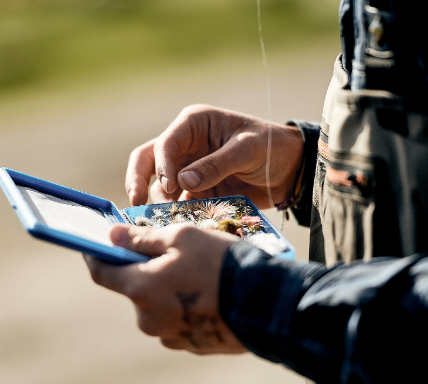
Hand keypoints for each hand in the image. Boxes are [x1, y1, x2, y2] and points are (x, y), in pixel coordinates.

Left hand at [84, 224, 246, 354]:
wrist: (265, 302)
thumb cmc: (221, 263)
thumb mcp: (182, 236)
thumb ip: (142, 237)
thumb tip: (112, 235)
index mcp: (141, 289)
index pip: (102, 272)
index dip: (96, 256)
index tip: (94, 246)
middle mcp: (150, 319)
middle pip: (136, 288)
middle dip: (148, 270)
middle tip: (175, 253)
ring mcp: (172, 335)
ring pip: (160, 305)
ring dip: (170, 289)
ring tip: (200, 274)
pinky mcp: (193, 345)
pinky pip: (181, 320)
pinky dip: (188, 305)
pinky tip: (210, 292)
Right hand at [126, 104, 303, 208]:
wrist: (291, 169)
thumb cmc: (271, 146)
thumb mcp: (247, 150)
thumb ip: (216, 164)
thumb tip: (182, 182)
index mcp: (194, 124)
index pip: (166, 143)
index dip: (163, 165)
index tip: (170, 186)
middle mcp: (186, 145)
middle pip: (148, 160)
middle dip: (138, 180)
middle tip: (136, 202)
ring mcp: (190, 169)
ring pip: (160, 186)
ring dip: (162, 202)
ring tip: (168, 218)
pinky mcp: (198, 190)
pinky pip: (180, 202)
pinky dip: (177, 213)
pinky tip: (180, 224)